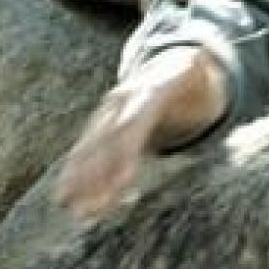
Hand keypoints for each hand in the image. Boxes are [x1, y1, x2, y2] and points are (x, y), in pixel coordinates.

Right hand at [55, 45, 227, 221]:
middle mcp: (118, 104)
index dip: (125, 153)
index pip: (132, 126)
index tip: (123, 182)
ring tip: (77, 211)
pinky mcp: (102, 130)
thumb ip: (201, 67)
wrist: (168, 66)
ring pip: (90, 150)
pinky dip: (75, 175)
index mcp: (143, 93)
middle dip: (99, 176)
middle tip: (96, 208)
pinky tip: (65, 198)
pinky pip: (85, 154)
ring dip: (81, 181)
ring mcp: (106, 116)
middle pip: (107, 143)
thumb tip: (203, 57)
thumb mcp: (199, 70)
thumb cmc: (190, 77)